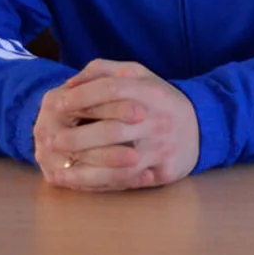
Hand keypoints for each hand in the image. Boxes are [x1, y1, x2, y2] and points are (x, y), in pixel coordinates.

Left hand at [31, 59, 200, 191]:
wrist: (203, 126)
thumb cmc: (159, 100)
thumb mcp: (140, 75)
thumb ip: (104, 71)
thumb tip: (70, 83)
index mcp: (152, 92)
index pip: (113, 90)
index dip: (82, 96)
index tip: (57, 104)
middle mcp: (159, 120)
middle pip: (112, 129)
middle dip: (77, 137)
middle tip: (50, 141)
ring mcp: (162, 148)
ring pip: (117, 161)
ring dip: (83, 168)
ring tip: (56, 168)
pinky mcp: (163, 171)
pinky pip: (126, 180)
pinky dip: (99, 183)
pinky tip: (77, 183)